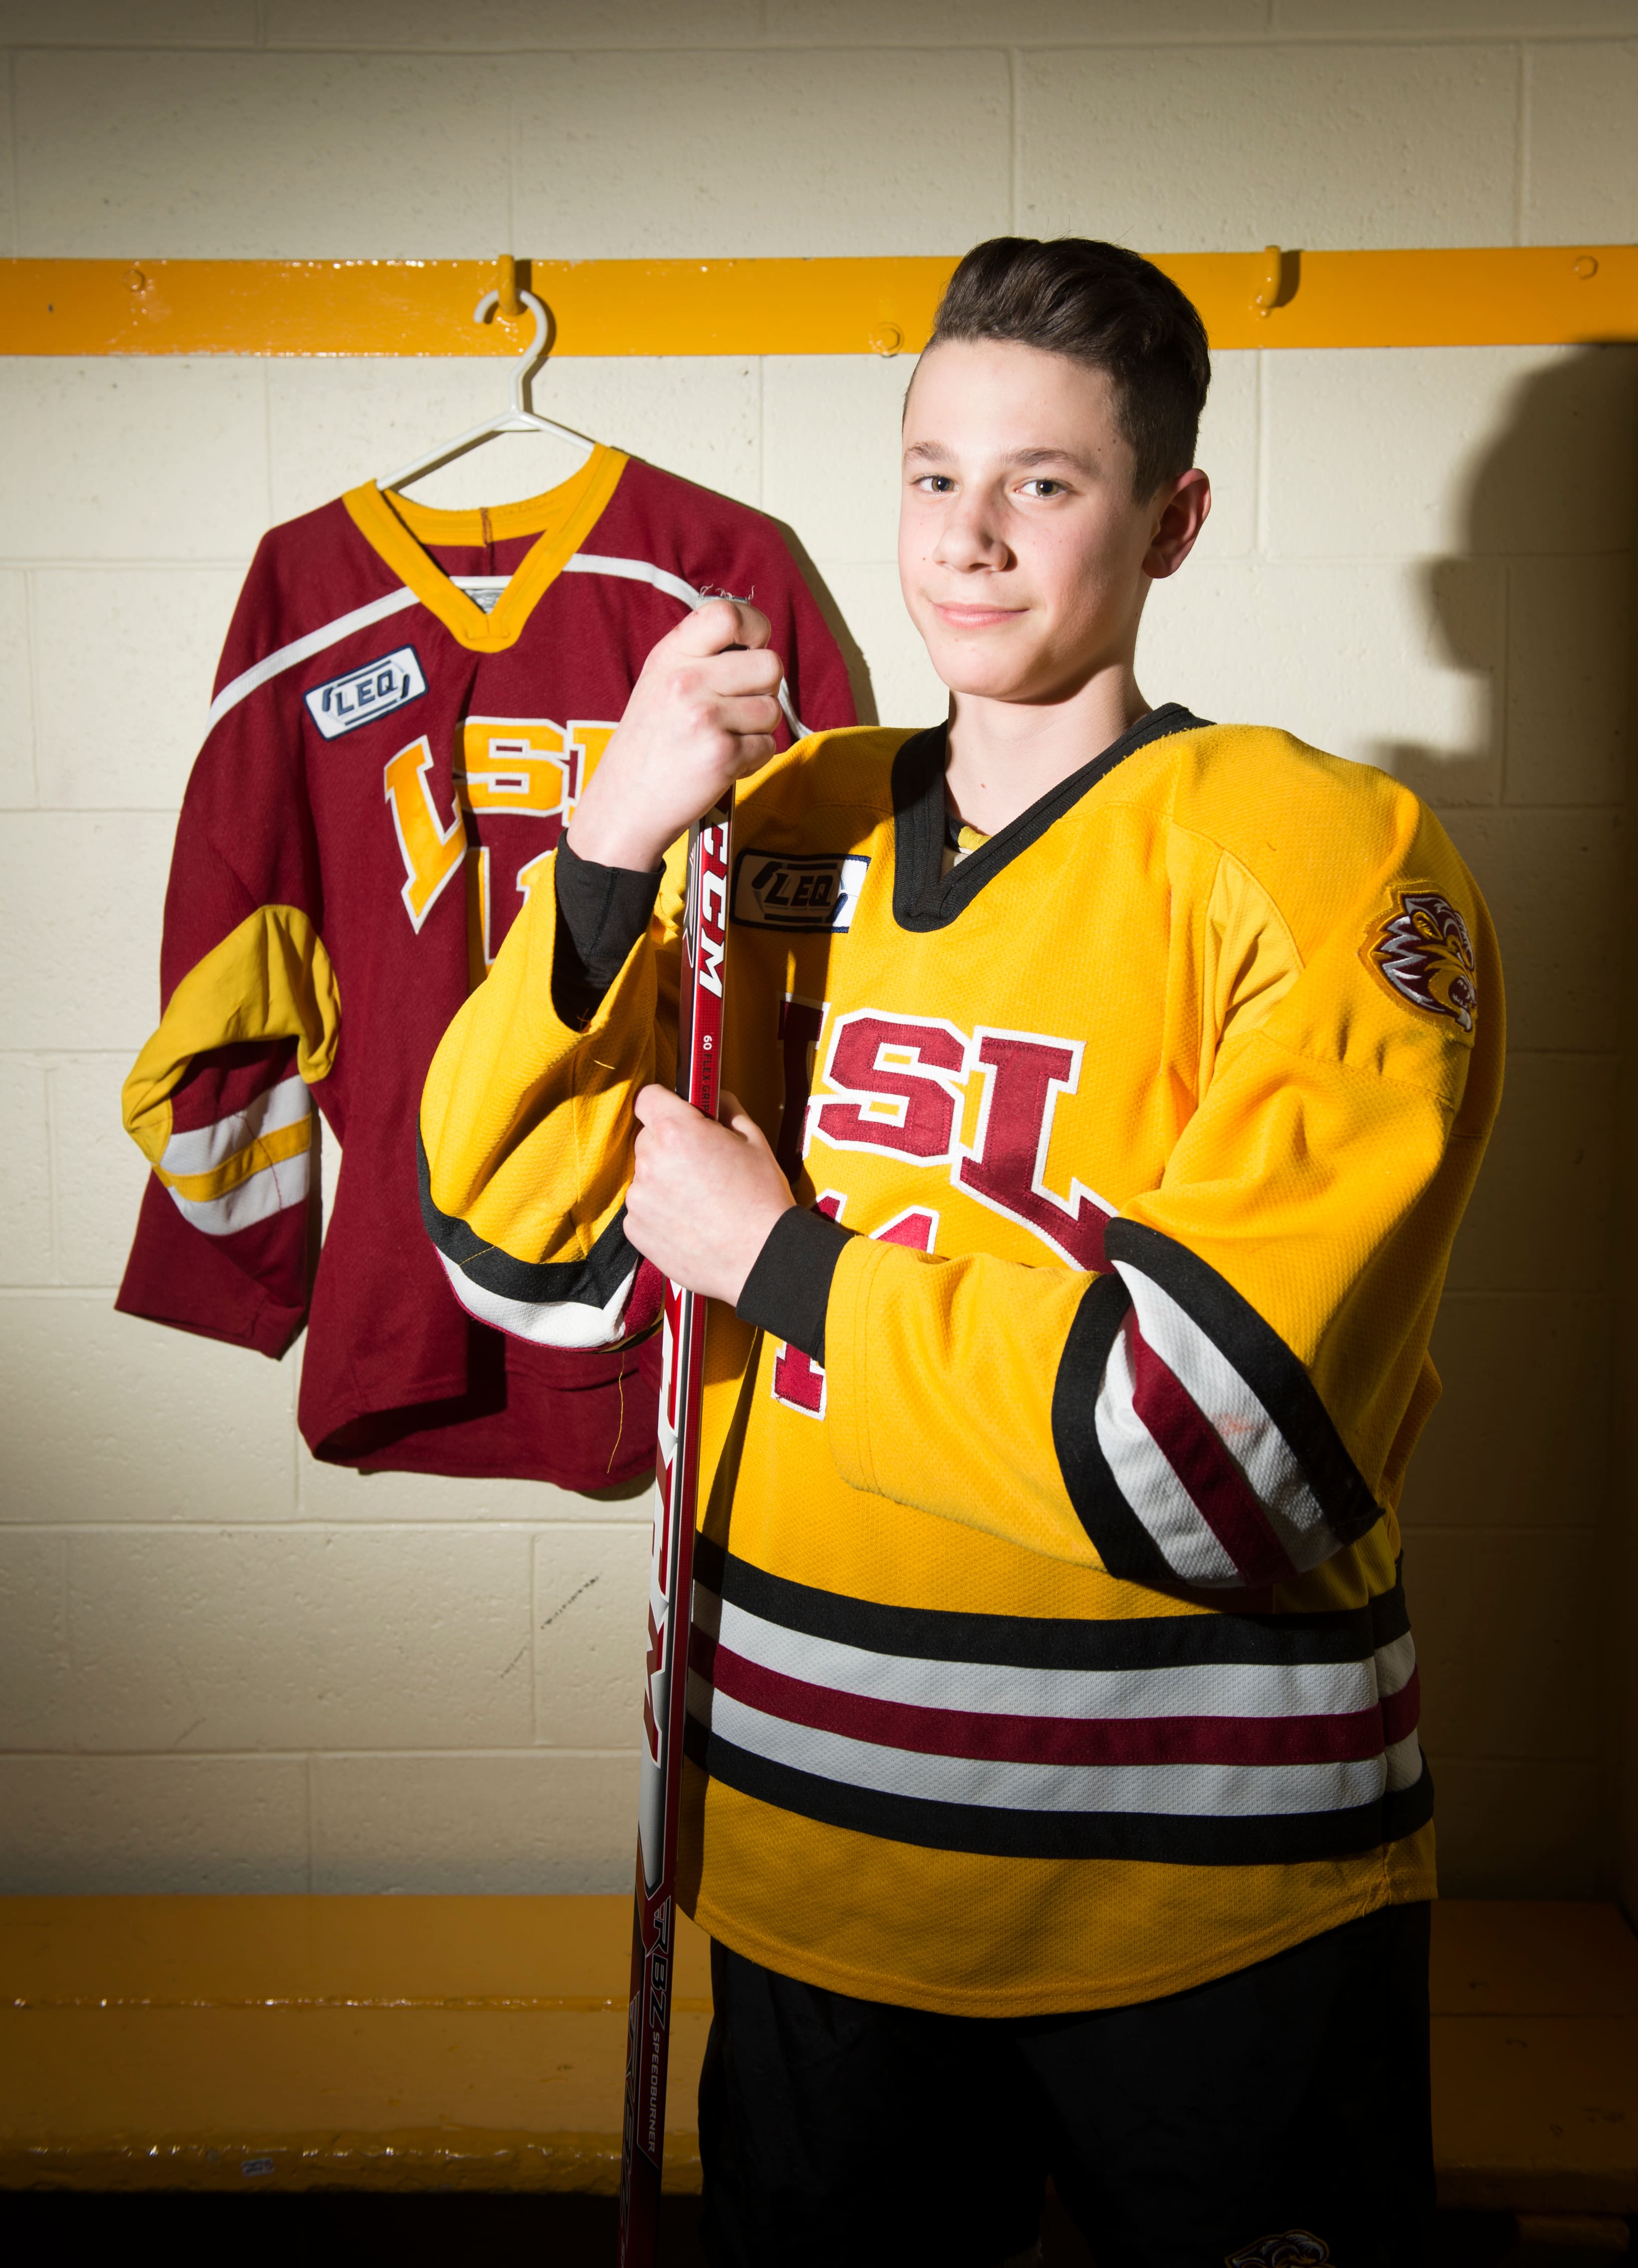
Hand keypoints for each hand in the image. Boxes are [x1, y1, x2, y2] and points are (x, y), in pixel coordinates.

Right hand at [566, 599, 783, 873]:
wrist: (623, 804)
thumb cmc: (650, 743)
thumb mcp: (660, 682)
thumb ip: (701, 656)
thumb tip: (756, 641)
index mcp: (671, 655)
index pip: (727, 614)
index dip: (754, 626)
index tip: (751, 647)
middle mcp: (687, 681)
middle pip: (770, 665)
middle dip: (763, 690)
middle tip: (734, 710)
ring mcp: (705, 718)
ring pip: (772, 709)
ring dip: (756, 729)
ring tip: (720, 741)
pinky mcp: (722, 756)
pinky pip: (768, 747)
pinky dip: (752, 760)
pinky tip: (720, 765)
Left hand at [625, 1087, 793, 1305]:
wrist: (760, 1257)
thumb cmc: (761, 1199)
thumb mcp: (755, 1141)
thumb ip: (726, 1108)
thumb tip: (713, 1095)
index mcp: (676, 1130)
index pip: (648, 1097)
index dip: (664, 1104)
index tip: (677, 1114)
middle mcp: (649, 1160)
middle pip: (647, 1138)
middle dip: (669, 1145)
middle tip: (700, 1165)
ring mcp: (639, 1197)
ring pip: (645, 1175)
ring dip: (663, 1181)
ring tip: (699, 1202)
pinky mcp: (635, 1228)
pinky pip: (643, 1209)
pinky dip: (659, 1212)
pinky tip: (690, 1223)